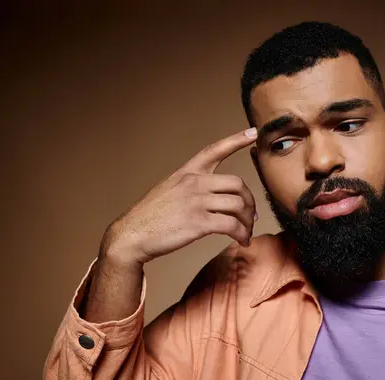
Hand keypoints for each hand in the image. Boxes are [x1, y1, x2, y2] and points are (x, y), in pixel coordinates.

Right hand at [101, 127, 258, 265]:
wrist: (131, 235)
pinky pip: (232, 225)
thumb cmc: (150, 217)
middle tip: (250, 216)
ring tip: (246, 233)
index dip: (235, 140)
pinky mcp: (198, 222)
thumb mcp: (169, 190)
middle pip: (237, 183)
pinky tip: (242, 241)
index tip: (252, 133)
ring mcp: (196, 202)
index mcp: (186, 173)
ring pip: (238, 205)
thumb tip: (214, 198)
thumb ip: (191, 188)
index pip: (214, 150)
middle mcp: (193, 183)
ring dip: (247, 221)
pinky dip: (242, 234)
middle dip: (249, 201)